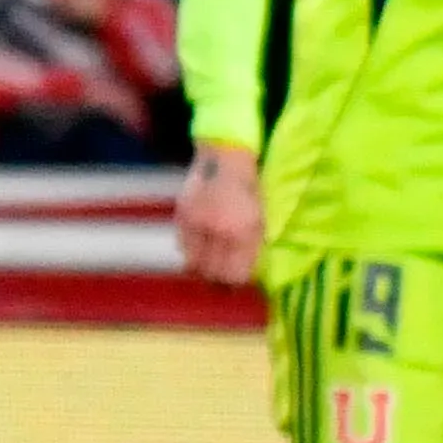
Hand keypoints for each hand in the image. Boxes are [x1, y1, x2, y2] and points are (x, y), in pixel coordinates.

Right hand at [174, 143, 263, 286]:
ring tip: (206, 266)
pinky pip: (182, 245)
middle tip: (218, 282)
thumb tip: (241, 274)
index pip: (235, 275)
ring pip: (193, 263)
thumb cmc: (249, 189)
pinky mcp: (183, 215)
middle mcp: (220, 231)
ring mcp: (199, 223)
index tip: (235, 285)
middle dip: (215, 281)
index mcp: (245, 233)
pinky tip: (197, 245)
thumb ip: (251, 247)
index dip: (234, 284)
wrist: (225, 157)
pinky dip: (189, 250)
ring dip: (199, 268)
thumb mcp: (260, 218)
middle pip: (212, 274)